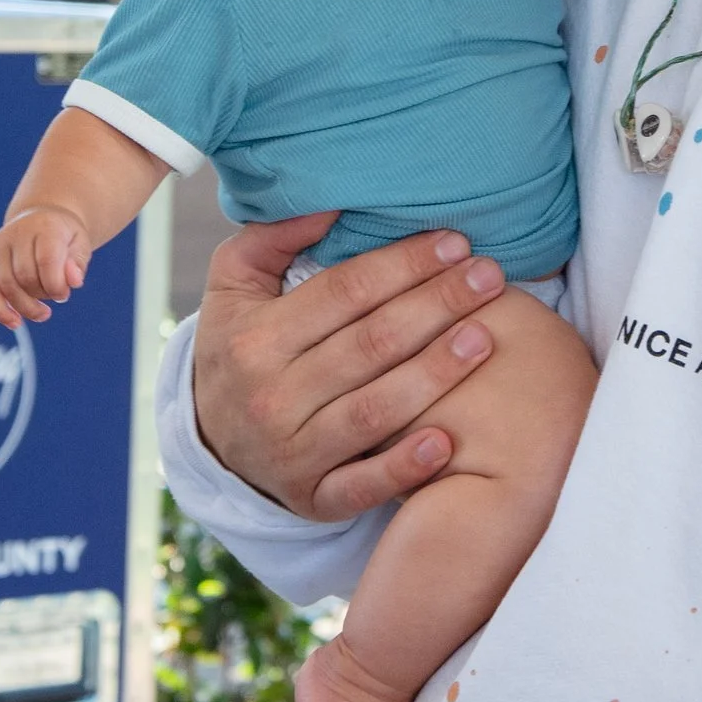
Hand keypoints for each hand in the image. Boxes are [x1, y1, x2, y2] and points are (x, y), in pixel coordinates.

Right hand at [0, 205, 90, 326]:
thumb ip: (78, 263)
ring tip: (43, 313)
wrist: (42, 217)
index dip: (56, 286)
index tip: (64, 295)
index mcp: (44, 226)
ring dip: (25, 307)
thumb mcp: (80, 244)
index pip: (46, 261)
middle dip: (42, 295)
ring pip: (6, 286)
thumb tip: (74, 282)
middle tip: (56, 297)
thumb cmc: (64, 237)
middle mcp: (16, 233)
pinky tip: (15, 323)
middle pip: (25, 276)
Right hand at [191, 215, 513, 522]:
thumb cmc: (239, 348)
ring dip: (435, 374)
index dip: (404, 264)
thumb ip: (273, 237)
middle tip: (490, 277)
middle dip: (436, 306)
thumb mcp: (234, 286)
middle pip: (370, 345)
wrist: (211, 443)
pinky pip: (361, 486)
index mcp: (255, 338)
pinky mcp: (312, 500)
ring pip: (375, 410)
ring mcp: (292, 453)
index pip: (344, 292)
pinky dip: (404, 467)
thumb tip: (332, 202)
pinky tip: (446, 441)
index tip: (454, 242)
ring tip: (485, 337)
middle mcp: (271, 396)